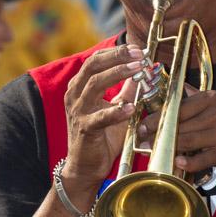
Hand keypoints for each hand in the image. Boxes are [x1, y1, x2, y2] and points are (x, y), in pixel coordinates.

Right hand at [63, 44, 143, 189]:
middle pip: (93, 66)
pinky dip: (116, 111)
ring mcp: (78, 111)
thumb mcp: (115, 108)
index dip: (116, 52)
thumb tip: (140, 73)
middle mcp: (75, 95)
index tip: (138, 49)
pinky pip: (100, 117)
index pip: (95, 60)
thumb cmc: (100, 138)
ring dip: (118, 74)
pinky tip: (131, 107)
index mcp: (80, 87)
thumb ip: (124, 91)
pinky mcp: (84, 129)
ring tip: (138, 70)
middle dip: (118, 57)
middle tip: (139, 54)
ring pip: (95, 84)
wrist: (85, 167)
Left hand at [137, 85, 215, 183]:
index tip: (143, 122)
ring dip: (166, 147)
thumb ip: (197, 97)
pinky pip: (198, 158)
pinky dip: (187, 162)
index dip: (157, 115)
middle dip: (157, 132)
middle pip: (178, 124)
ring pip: (185, 140)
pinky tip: (177, 162)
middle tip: (141, 137)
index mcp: (212, 99)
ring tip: (151, 149)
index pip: (178, 106)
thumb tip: (176, 86)